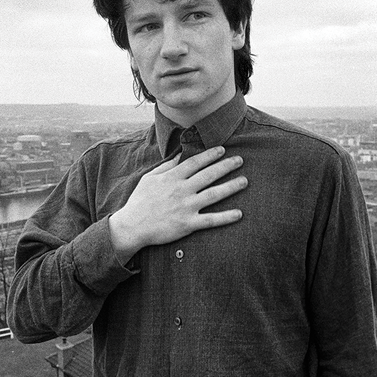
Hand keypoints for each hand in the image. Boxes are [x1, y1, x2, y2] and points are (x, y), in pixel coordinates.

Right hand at [109, 145, 246, 263]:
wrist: (132, 226)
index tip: (222, 150)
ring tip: (244, 181)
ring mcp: (186, 207)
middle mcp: (181, 190)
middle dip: (226, 166)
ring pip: (213, 194)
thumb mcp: (149, 179)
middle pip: (209, 175)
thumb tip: (178, 156)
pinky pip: (210, 220)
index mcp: (172, 178)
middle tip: (240, 160)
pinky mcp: (187, 224)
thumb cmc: (139, 202)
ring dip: (231, 187)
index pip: (195, 162)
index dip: (210, 155)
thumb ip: (165, 167)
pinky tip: (239, 214)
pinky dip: (226, 217)